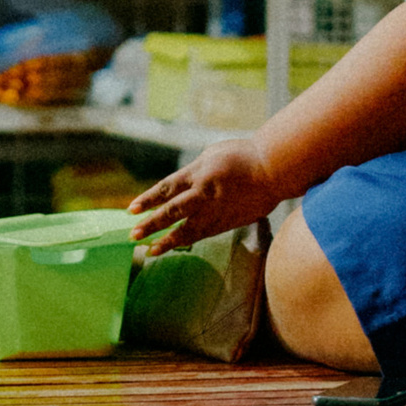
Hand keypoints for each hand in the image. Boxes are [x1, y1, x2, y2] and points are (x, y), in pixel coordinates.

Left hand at [128, 140, 278, 255]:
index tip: (132, 210)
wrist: (273, 169)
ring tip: (151, 250)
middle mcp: (203, 193)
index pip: (166, 188)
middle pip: (172, 211)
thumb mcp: (212, 154)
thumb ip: (195, 171)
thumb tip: (183, 185)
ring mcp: (216, 210)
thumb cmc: (244, 156)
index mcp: (198, 171)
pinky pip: (204, 233)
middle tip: (133, 234)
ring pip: (187, 229)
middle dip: (151, 224)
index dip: (148, 199)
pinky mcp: (227, 222)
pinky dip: (188, 240)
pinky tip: (178, 245)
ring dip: (167, 241)